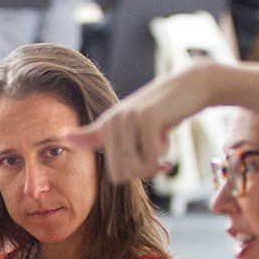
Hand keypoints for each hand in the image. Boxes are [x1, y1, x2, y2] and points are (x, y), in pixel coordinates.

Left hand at [67, 63, 217, 182]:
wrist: (192, 85)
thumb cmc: (162, 111)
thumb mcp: (130, 124)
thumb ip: (99, 133)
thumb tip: (65, 134)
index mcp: (106, 125)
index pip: (92, 149)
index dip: (86, 145)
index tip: (72, 136)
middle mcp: (111, 122)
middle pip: (120, 174)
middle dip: (141, 171)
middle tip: (156, 155)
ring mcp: (127, 120)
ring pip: (136, 168)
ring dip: (154, 162)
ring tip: (160, 139)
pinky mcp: (146, 119)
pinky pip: (152, 157)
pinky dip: (165, 151)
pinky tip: (167, 130)